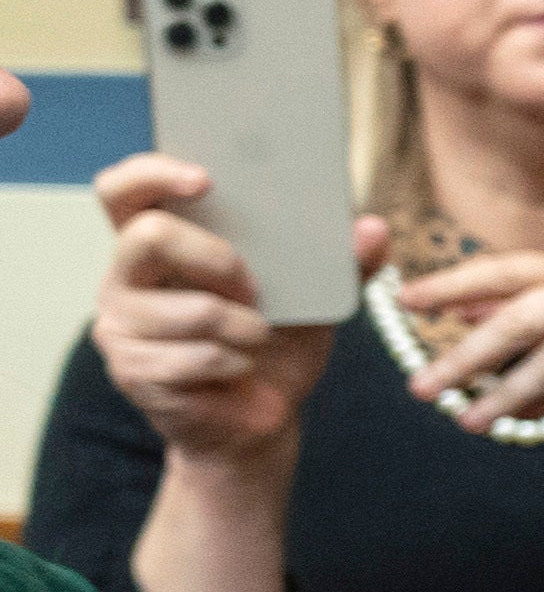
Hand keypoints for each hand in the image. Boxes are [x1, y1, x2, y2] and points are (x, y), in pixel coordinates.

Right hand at [91, 159, 377, 470]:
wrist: (263, 418)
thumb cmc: (278, 344)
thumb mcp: (316, 298)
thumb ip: (343, 261)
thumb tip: (375, 228)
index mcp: (159, 243)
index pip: (123, 190)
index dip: (154, 173)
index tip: (206, 179)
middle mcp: (125, 277)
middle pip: (149, 237)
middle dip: (219, 259)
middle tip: (255, 287)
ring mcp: (120, 325)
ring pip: (190, 309)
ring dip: (246, 328)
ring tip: (256, 338)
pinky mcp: (132, 371)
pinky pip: (197, 357)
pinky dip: (236, 364)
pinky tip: (239, 370)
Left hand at [397, 247, 543, 440]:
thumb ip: (524, 308)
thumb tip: (457, 310)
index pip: (506, 269)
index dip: (453, 284)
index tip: (406, 300)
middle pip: (522, 319)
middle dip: (467, 356)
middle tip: (423, 385)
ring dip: (503, 395)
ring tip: (467, 420)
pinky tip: (521, 418)